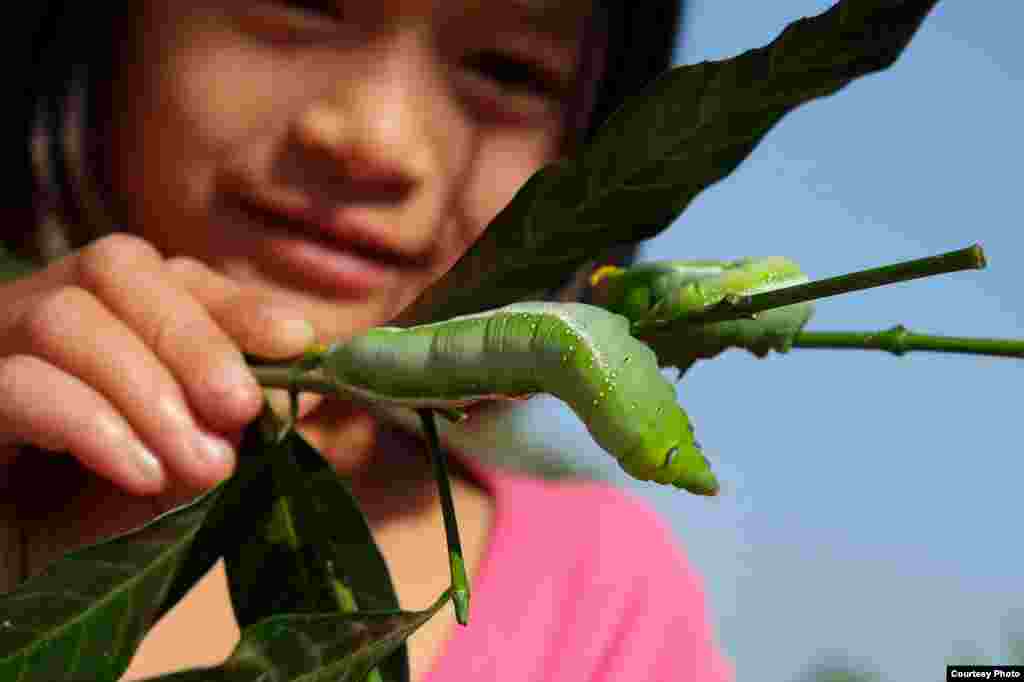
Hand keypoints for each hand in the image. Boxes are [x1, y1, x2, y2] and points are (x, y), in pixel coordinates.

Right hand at [0, 233, 321, 579]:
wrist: (16, 605)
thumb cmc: (93, 530)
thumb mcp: (178, 472)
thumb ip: (229, 428)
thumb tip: (302, 393)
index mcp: (95, 318)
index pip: (167, 275)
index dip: (235, 303)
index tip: (299, 340)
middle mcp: (31, 316)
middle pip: (116, 268)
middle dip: (196, 339)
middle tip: (243, 409)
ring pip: (65, 318)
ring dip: (153, 393)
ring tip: (204, 466)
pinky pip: (18, 384)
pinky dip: (95, 425)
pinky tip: (144, 476)